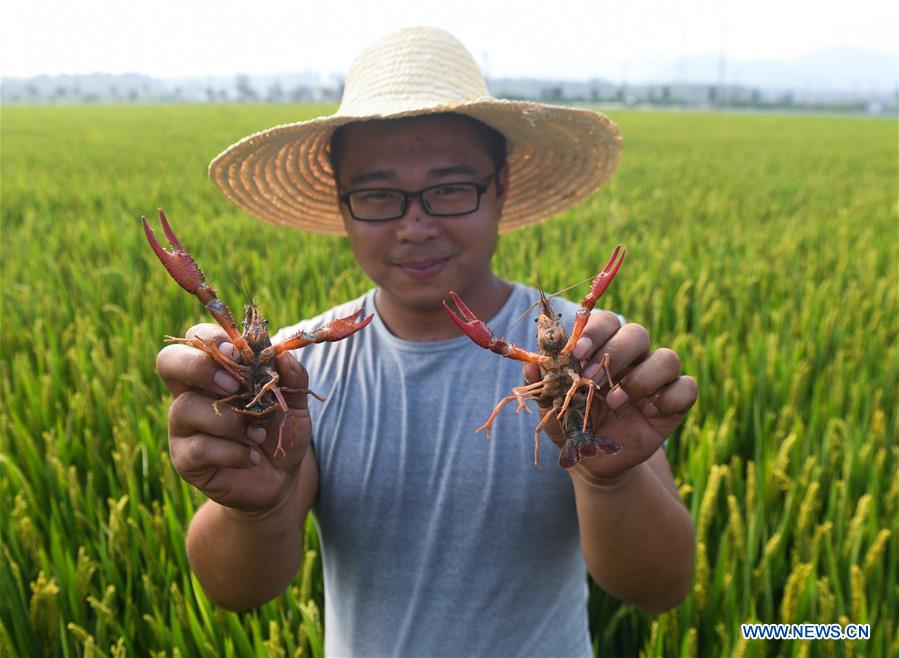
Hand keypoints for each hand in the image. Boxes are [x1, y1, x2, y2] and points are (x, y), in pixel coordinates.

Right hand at [155, 323, 311, 512]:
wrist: (279, 478)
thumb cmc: (281, 431)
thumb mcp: (295, 402)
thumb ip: (293, 377)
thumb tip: (283, 354)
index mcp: (216, 371)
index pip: (197, 338)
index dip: (214, 338)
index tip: (242, 353)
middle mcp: (191, 393)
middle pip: (168, 361)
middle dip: (199, 367)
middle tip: (234, 386)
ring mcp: (183, 426)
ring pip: (186, 407)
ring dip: (230, 420)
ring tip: (258, 434)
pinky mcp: (185, 459)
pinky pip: (199, 448)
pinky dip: (233, 451)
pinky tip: (252, 456)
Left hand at [525, 311, 697, 479]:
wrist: (593, 460)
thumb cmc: (572, 424)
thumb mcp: (552, 407)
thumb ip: (543, 384)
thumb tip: (532, 365)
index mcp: (602, 349)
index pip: (606, 322)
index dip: (594, 332)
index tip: (577, 352)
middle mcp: (633, 357)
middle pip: (637, 333)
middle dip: (615, 353)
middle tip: (592, 380)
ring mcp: (656, 379)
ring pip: (668, 357)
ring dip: (641, 378)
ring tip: (616, 402)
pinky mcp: (675, 402)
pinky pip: (687, 387)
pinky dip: (668, 398)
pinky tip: (648, 413)